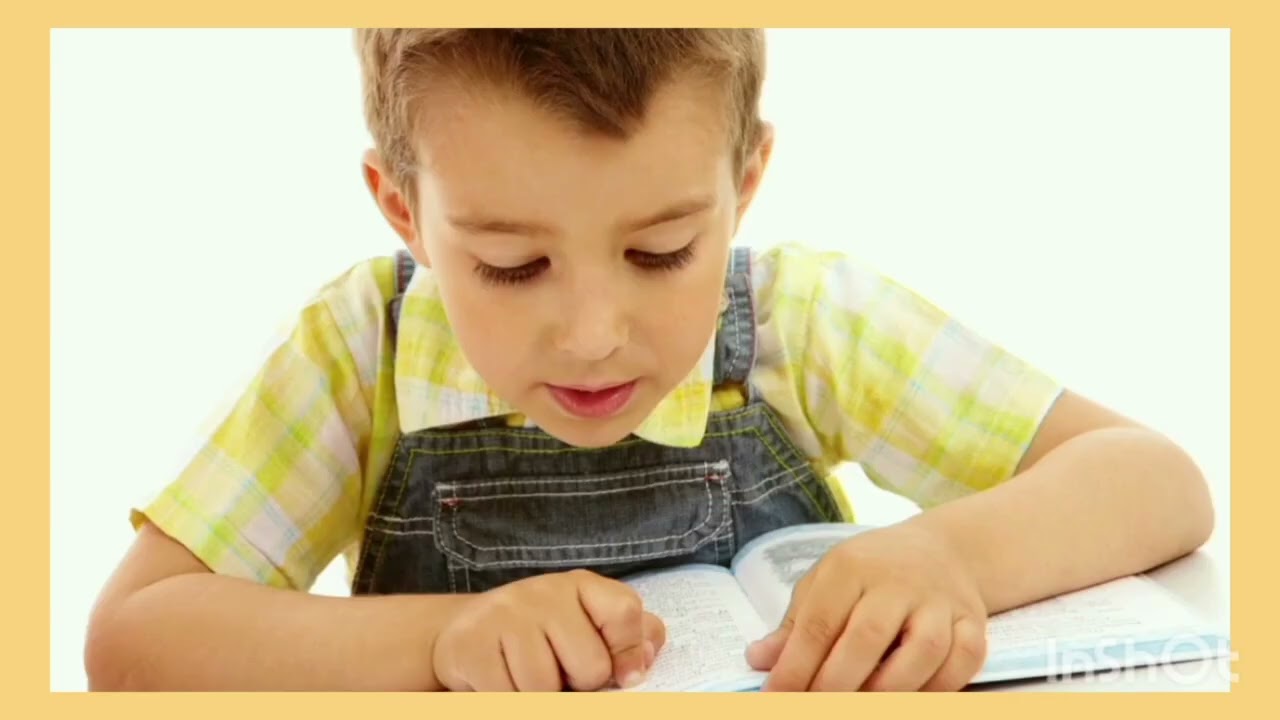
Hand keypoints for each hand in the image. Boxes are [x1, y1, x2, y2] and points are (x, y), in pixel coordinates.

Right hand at [432, 568, 666, 690]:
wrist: (464, 631)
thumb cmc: (538, 634)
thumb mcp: (585, 624)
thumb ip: (626, 635)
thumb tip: (646, 654)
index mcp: (581, 586)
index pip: (625, 612)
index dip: (629, 653)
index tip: (624, 676)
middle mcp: (543, 591)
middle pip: (590, 667)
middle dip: (577, 683)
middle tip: (557, 671)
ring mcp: (504, 614)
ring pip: (545, 688)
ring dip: (539, 696)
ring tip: (526, 677)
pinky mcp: (471, 643)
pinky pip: (506, 696)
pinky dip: (507, 700)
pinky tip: (500, 680)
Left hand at [746, 521, 987, 690]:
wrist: (939, 549)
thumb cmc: (869, 573)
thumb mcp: (824, 584)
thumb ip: (794, 626)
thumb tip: (758, 660)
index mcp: (850, 567)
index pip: (819, 624)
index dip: (795, 668)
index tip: (775, 698)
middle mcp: (898, 580)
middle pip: (867, 638)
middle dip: (836, 686)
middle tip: (816, 709)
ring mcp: (940, 601)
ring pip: (922, 650)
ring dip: (889, 691)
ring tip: (861, 707)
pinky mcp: (973, 621)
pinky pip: (963, 660)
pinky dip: (939, 689)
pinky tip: (909, 701)